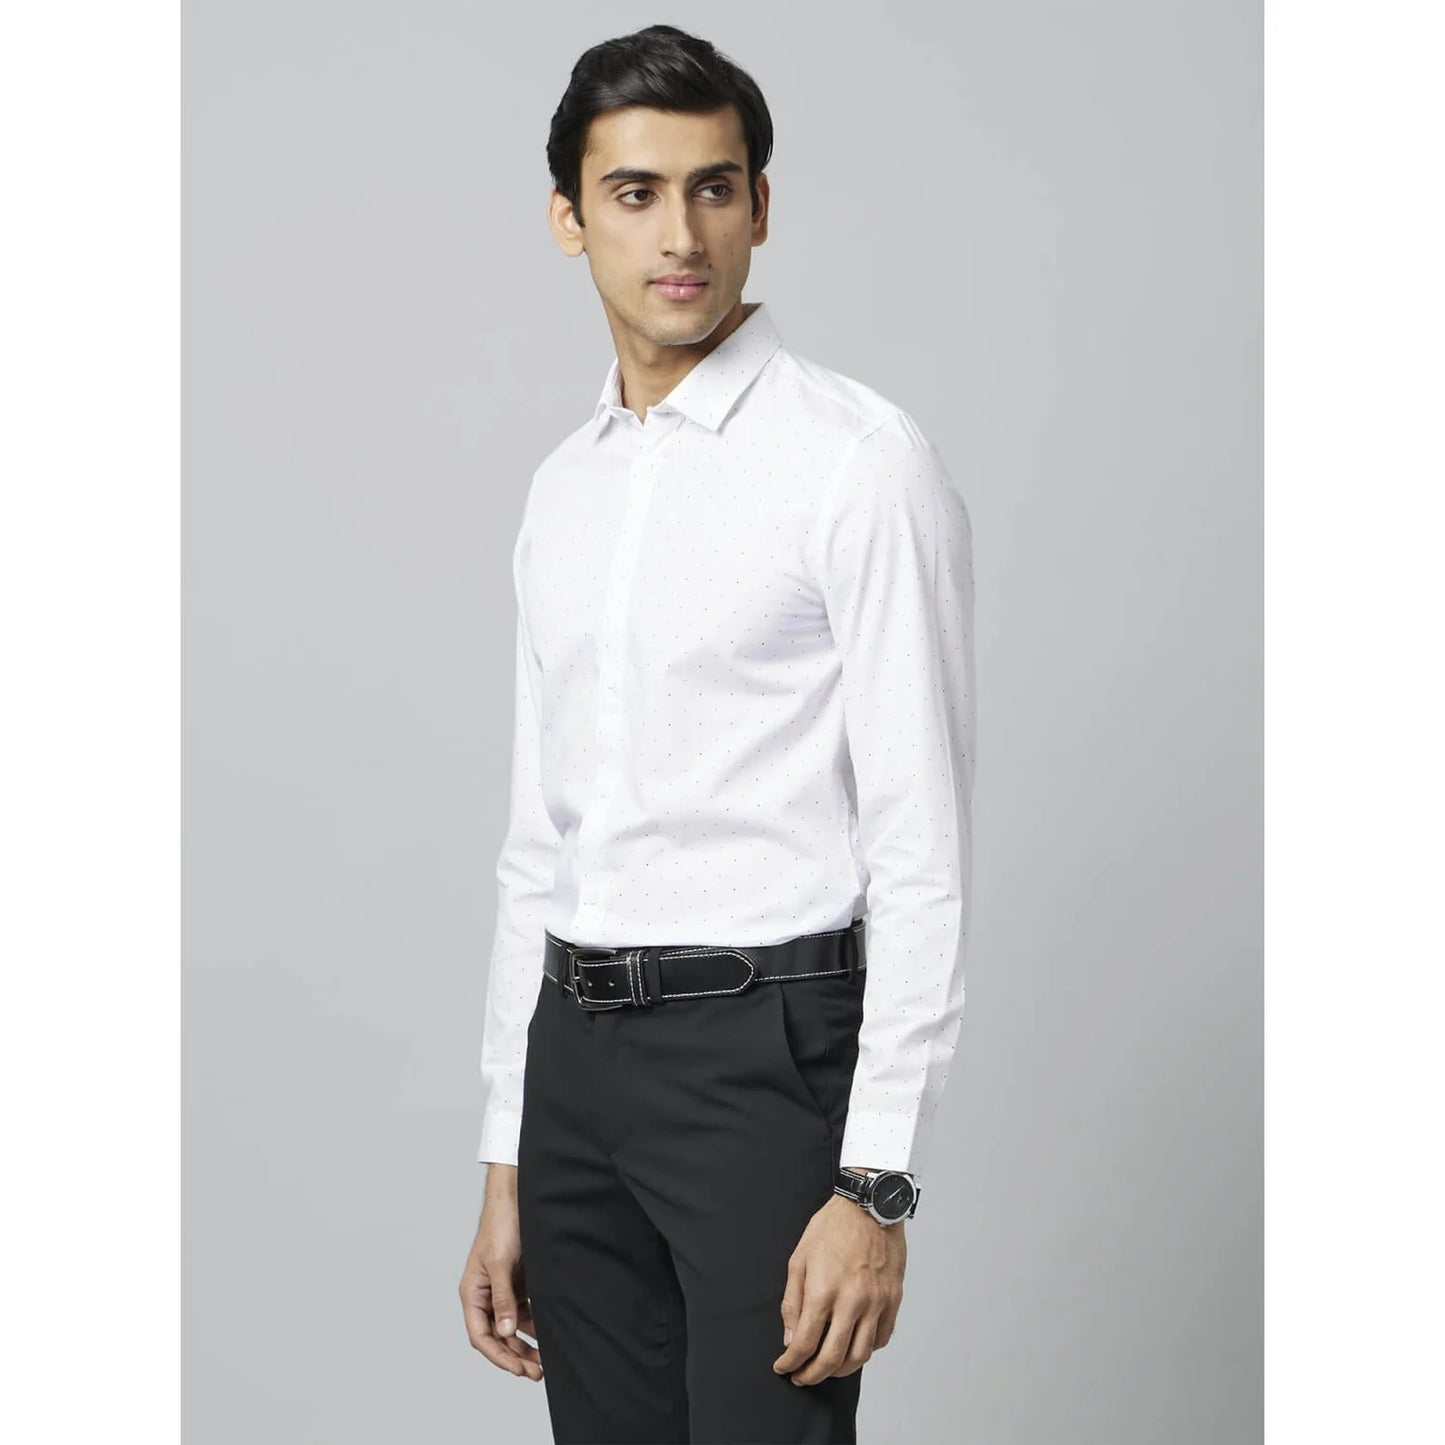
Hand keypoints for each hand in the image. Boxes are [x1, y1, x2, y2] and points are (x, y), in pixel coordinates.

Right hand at [458, 1165, 542, 1380]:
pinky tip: (549, 1333)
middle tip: (537, 1372)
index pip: (481, 1335)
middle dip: (515, 1356)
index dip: (498, 1355)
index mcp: (472, 1293)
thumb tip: (504, 1332)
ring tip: (545, 1361)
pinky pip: (525, 1311)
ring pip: (512, 1327)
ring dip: (526, 1344)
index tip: (518, 1368)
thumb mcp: (501, 1263)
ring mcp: (502, 1290)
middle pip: (497, 1336)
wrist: (517, 1197)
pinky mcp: (518, 1283)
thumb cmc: (501, 1225)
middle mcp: (485, 1295)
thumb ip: (502, 1298)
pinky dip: (535, 1325)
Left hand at [772, 1192, 905, 1384]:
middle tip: (802, 1377)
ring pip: (860, 1356)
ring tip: (827, 1367)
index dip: (791, 1363)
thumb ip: (792, 1302)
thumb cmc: (832, 1227)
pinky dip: (866, 1351)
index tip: (784, 1368)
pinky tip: (853, 1346)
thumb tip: (790, 1338)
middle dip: (812, 1375)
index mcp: (824, 1291)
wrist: (870, 1205)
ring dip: (840, 1369)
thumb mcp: (799, 1258)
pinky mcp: (893, 1300)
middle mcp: (852, 1302)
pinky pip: (881, 1339)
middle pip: (832, 1358)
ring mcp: (876, 1303)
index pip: (805, 1343)